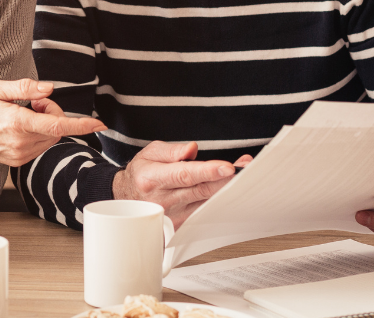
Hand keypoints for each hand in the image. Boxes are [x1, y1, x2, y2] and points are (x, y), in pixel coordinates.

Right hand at [0, 79, 106, 166]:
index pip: (57, 126)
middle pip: (57, 129)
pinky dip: (39, 134)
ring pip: (51, 138)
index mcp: (17, 123)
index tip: (99, 124)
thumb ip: (23, 88)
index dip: (81, 125)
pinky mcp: (18, 161)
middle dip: (52, 112)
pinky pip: (41, 146)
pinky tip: (20, 127)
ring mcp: (20, 155)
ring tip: (23, 114)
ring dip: (46, 124)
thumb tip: (49, 88)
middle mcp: (21, 142)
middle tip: (32, 102)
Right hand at [112, 141, 251, 227]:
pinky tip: (232, 191)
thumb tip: (192, 149)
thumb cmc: (141, 174)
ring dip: (228, 189)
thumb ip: (172, 150)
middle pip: (201, 190)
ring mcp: (173, 215)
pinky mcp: (181, 225)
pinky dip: (221, 201)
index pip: (184, 174)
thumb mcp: (150, 153)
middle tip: (246, 169)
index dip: (208, 171)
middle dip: (226, 179)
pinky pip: (206, 213)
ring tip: (244, 174)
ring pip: (207, 203)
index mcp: (153, 179)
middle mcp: (163, 199)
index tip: (227, 167)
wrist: (128, 199)